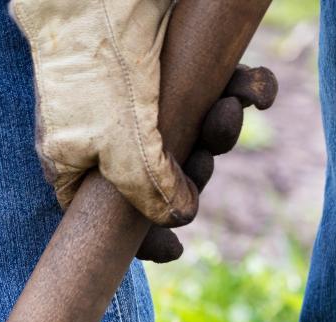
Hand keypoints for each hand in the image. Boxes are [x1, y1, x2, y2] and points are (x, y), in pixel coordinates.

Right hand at [10, 0, 275, 247]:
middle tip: (203, 161)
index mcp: (79, 159)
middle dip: (195, 171)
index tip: (173, 249)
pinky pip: (222, 85)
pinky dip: (247, 90)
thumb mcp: (119, 146)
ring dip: (225, 128)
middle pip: (162, 175)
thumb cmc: (97, 66)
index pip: (106, 217)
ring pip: (195, 129)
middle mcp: (110, 130)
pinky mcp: (182, 58)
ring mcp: (146, 94)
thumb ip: (147, 191)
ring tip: (231, 105)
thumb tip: (181, 218)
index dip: (141, 235)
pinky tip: (256, 90)